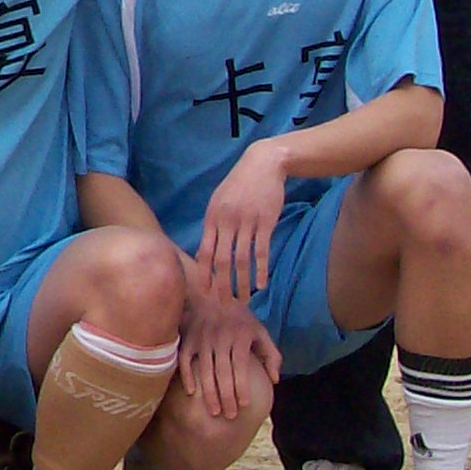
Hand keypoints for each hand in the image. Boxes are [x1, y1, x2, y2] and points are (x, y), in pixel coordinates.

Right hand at [178, 288, 280, 420]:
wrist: (211, 293)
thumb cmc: (239, 317)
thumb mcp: (260, 331)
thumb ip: (271, 354)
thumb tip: (274, 380)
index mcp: (239, 337)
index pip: (241, 367)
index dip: (242, 386)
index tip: (245, 404)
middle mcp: (220, 339)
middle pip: (223, 372)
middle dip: (226, 396)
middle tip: (230, 416)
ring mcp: (201, 339)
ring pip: (205, 370)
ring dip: (209, 392)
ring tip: (214, 412)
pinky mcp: (187, 339)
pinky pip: (184, 360)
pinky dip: (187, 376)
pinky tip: (191, 392)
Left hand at [197, 146, 287, 302]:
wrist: (262, 164)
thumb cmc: (239, 184)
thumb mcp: (219, 200)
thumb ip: (214, 223)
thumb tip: (208, 248)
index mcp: (212, 218)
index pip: (204, 252)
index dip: (204, 274)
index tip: (205, 292)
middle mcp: (226, 222)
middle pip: (221, 260)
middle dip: (221, 285)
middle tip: (224, 305)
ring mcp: (246, 222)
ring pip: (241, 259)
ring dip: (242, 282)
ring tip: (243, 299)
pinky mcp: (265, 222)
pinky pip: (261, 250)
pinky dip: (261, 269)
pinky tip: (261, 284)